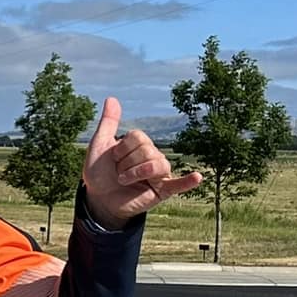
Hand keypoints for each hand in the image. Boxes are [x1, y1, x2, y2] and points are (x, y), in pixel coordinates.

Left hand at [80, 96, 202, 226]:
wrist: (98, 198)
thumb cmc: (99, 172)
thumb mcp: (100, 145)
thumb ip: (108, 123)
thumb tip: (112, 98)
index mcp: (140, 145)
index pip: (138, 137)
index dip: (121, 149)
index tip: (112, 159)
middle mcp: (153, 157)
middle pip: (147, 150)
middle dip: (126, 163)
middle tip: (118, 173)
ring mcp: (159, 174)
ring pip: (158, 163)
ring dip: (136, 172)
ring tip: (124, 181)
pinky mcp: (162, 190)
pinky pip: (178, 184)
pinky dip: (188, 181)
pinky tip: (198, 177)